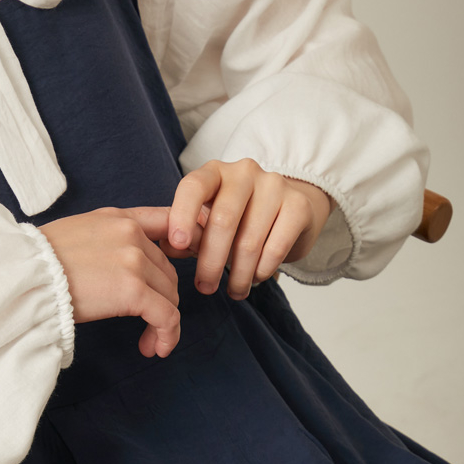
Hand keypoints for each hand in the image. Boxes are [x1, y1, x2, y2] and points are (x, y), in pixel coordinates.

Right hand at [40, 206, 201, 358]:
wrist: (21, 276)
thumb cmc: (38, 265)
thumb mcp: (79, 235)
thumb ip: (109, 242)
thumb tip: (123, 268)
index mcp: (119, 217)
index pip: (171, 221)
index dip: (189, 243)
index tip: (193, 263)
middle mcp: (131, 233)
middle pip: (168, 271)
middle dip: (164, 302)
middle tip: (152, 326)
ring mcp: (134, 260)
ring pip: (170, 296)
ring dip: (164, 323)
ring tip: (150, 343)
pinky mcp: (133, 290)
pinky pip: (166, 316)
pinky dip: (167, 335)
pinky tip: (156, 348)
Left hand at [164, 159, 333, 299]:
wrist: (290, 210)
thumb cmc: (241, 218)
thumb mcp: (208, 221)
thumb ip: (186, 233)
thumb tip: (165, 247)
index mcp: (215, 172)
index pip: (194, 187)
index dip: (182, 216)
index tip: (178, 245)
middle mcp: (244, 173)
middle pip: (223, 221)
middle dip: (210, 262)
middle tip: (205, 288)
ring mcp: (274, 186)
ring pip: (249, 241)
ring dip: (238, 275)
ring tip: (234, 291)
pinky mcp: (298, 206)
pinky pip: (276, 248)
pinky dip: (262, 271)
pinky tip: (255, 278)